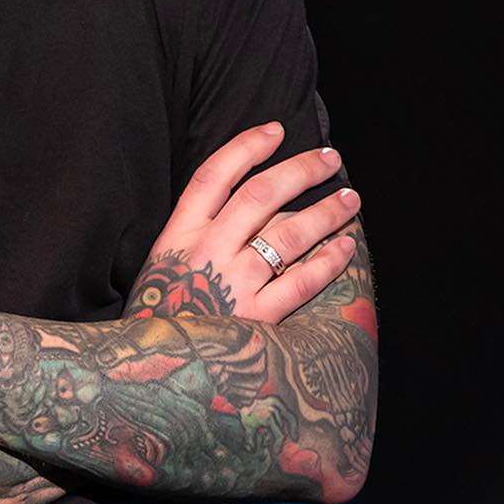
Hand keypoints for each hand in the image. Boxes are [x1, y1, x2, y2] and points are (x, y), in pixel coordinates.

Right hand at [129, 121, 358, 326]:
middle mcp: (206, 251)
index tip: (276, 130)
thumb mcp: (163, 266)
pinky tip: (345, 247)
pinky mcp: (256, 318)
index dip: (247, 147)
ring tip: (349, 198)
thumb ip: (197, 235)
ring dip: (326, 211)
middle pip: (260, 194)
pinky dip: (328, 261)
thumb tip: (255, 204)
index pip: (214, 175)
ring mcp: (233, 284)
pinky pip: (303, 281)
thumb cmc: (161, 317)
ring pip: (289, 233)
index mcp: (178, 234)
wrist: (153, 373)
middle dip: (301, 170)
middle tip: (330, 158)